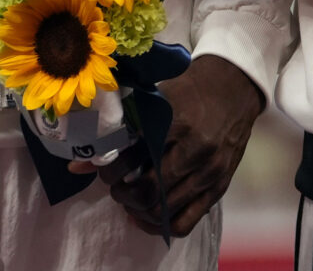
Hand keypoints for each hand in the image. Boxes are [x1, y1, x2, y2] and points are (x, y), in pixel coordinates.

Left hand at [94, 53, 263, 237]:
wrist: (235, 87)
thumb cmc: (191, 89)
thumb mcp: (157, 98)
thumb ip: (122, 129)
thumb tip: (76, 165)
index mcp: (177, 121)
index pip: (132, 159)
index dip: (110, 171)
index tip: (105, 168)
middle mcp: (196, 149)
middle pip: (147, 191)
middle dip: (123, 193)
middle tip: (117, 185)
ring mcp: (210, 171)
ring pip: (163, 210)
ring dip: (138, 208)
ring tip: (131, 197)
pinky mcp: (219, 186)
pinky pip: (185, 222)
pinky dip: (160, 225)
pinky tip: (148, 215)